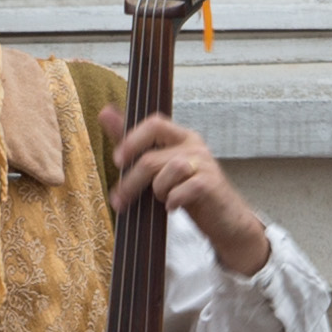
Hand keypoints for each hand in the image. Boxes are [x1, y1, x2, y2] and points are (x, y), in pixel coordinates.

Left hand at [100, 110, 273, 278]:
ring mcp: (205, 164)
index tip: (118, 160)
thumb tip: (106, 112)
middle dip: (132, 181)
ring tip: (162, 199)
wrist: (225, 219)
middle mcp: (194, 146)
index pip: (154, 124)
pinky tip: (173, 207)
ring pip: (168, 171)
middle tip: (121, 199)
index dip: (132, 140)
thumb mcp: (159, 167)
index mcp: (181, 137)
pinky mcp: (211, 184)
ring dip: (158, 190)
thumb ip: (133, 142)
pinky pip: (183, 189)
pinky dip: (173, 201)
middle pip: (151, 157)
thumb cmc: (188, 192)